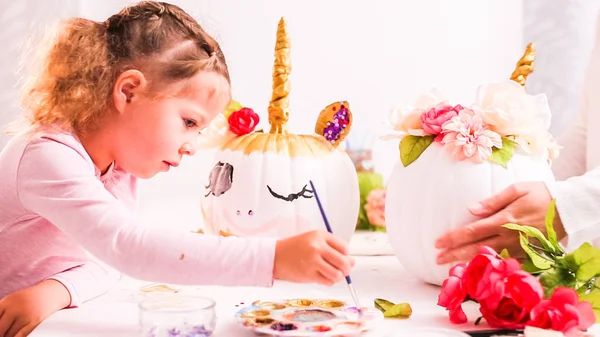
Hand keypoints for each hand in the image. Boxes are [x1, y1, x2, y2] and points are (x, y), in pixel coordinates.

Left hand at [0, 279, 70, 336]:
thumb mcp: (12, 300)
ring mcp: (26, 315)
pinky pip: (20, 336)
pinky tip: (16, 335)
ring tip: (11, 333)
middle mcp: (15, 308)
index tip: (0, 329)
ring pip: (9, 335)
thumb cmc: (30, 298)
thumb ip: (1, 311)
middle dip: (1, 333)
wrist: (52, 293)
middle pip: (0, 329)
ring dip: (9, 335)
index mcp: (7, 302)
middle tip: (4, 333)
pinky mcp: (35, 322)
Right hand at [274, 230, 354, 285]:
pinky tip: (323, 278)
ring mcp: (313, 261)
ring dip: (338, 277)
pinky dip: (329, 282)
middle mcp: (317, 247)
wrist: (274, 256)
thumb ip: (332, 249)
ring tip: (332, 275)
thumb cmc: (295, 248)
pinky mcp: (308, 274)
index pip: (344, 247)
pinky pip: (328, 281)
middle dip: (347, 268)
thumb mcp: (313, 241)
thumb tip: (353, 262)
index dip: (346, 254)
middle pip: (344, 261)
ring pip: (337, 273)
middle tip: (343, 271)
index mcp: (320, 235)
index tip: (340, 258)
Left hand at [434, 182, 566, 264]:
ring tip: (449, 266)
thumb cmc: (541, 195)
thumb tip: (471, 209)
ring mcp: (516, 248)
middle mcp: (508, 237)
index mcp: (504, 220)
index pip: (472, 231)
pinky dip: (487, 266)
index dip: (453, 238)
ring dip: (467, 262)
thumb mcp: (517, 190)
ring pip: (487, 258)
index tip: (437, 243)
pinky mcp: (525, 254)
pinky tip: (474, 268)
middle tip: (436, 259)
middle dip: (454, 254)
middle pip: (476, 248)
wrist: (568, 209)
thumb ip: (493, 201)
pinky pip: (502, 262)